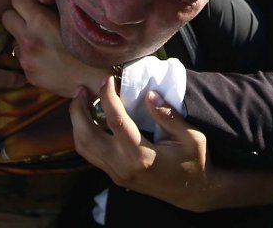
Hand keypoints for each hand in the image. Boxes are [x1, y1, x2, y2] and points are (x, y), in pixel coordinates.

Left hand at [2, 0, 105, 96]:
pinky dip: (31, 56)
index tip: (34, 6)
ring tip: (43, 42)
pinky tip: (48, 59)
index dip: (25, 1)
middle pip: (6, 17)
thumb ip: (53, 7)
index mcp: (40, 21)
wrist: (95, 81)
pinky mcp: (28, 74)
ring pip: (13, 39)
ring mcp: (26, 59)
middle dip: (17, 17)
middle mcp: (28, 39)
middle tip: (31, 21)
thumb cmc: (89, 46)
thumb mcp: (72, 20)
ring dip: (23, 38)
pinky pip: (22, 58)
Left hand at [69, 79, 216, 211]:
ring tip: (81, 100)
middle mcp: (123, 166)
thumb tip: (149, 94)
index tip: (106, 77)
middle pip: (87, 136)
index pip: (116, 121)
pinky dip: (84, 134)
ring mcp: (116, 173)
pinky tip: (90, 118)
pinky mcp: (114, 175)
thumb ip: (169, 116)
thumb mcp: (191, 137)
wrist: (192, 193)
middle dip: (78, 110)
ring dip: (77, 122)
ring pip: (83, 147)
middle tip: (80, 88)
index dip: (107, 96)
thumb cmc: (195, 162)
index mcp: (142, 156)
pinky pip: (90, 154)